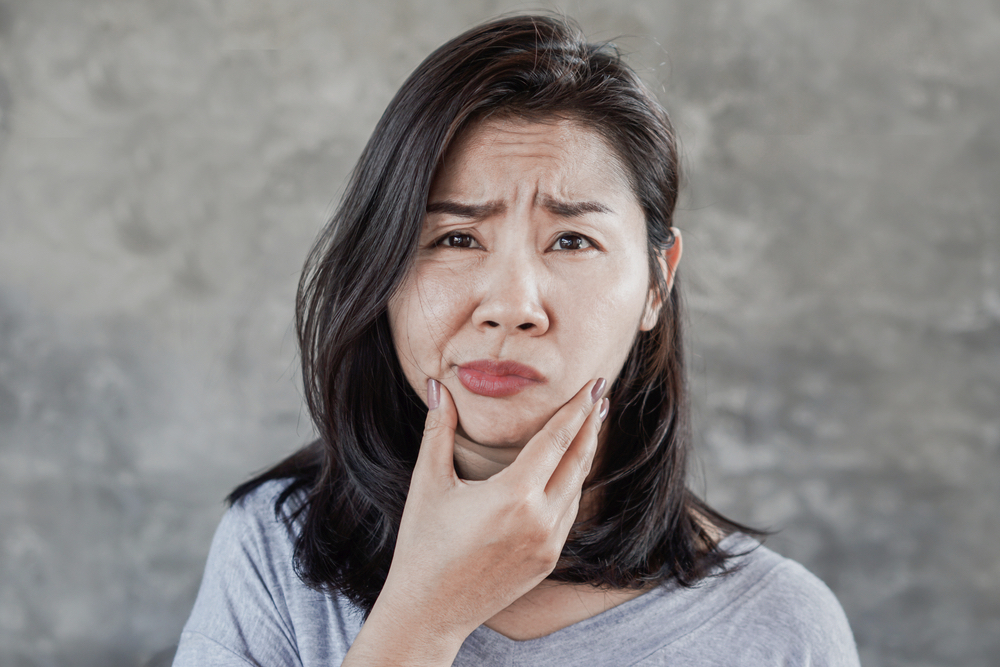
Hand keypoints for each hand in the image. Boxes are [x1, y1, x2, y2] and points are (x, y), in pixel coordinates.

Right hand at [343, 377, 607, 665]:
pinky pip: (568, 515)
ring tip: (588, 429)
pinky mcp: (547, 562)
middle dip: (590, 426)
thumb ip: (440, 430)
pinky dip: (572, 488)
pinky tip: (569, 473)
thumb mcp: (429, 483)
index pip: (556, 439)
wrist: (428, 610)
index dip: (577, 409)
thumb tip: (438, 385)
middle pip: (577, 460)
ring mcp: (547, 544)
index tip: (594, 384)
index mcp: (513, 495)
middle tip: (600, 396)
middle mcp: (539, 519)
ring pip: (576, 489)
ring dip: (584, 456)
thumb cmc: (423, 544)